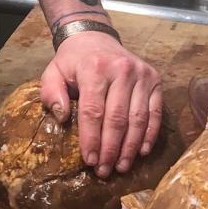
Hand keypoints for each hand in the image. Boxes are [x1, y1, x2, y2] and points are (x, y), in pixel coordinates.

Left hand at [40, 32, 162, 178]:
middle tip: (105, 171)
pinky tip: (141, 152)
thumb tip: (63, 118)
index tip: (90, 161)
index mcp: (94, 68)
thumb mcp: (54, 72)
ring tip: (121, 167)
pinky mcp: (155, 80)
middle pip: (117, 118)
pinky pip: (155, 112)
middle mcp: (122, 70)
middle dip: (111, 149)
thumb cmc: (73, 61)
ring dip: (130, 147)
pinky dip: (150, 134)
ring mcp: (142, 75)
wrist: (95, 37)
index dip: (92, 139)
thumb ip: (52, 93)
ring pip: (138, 118)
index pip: (93, 111)